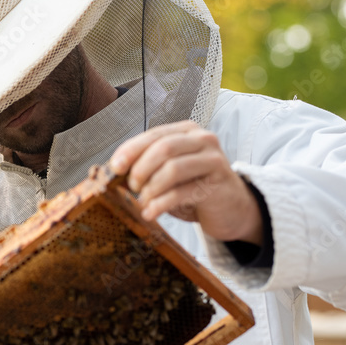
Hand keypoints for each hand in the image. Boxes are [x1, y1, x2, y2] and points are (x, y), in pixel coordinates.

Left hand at [110, 121, 262, 244]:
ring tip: (143, 200)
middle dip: (141, 169)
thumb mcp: (169, 172)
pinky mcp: (217, 184)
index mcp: (186, 131)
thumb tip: (113, 171)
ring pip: (173, 168)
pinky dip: (160, 204)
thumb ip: (147, 166)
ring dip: (150, 187)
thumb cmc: (195, 187)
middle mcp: (202, 140)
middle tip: (132, 186)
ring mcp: (213, 160)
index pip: (153, 135)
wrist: (232, 208)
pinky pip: (182, 192)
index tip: (115, 167)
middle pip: (163, 147)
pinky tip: (150, 213)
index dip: (130, 150)